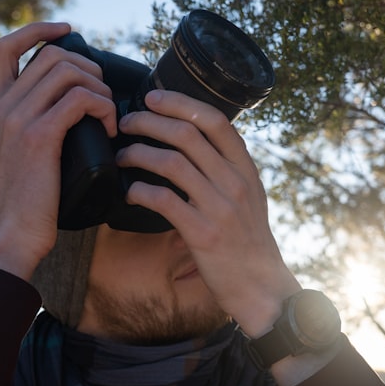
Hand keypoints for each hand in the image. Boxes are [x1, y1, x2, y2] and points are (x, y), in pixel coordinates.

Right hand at [0, 22, 116, 278]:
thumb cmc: (26, 202)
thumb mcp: (20, 154)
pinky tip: (108, 129)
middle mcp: (3, 105)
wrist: (10, 235)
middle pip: (52, 55)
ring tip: (108, 116)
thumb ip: (33, 125)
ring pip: (70, 72)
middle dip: (89, 68)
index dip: (39, 29)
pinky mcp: (39, 137)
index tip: (68, 31)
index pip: (6, 45)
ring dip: (101, 89)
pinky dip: (103, 108)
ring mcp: (18, 119)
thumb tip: (68, 107)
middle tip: (104, 96)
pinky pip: (80, 99)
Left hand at [114, 90, 300, 334]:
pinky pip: (163, 200)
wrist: (262, 287)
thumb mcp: (250, 198)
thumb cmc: (249, 243)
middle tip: (127, 122)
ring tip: (122, 156)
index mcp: (246, 170)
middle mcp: (235, 183)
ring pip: (172, 162)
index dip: (179, 102)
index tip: (153, 97)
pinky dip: (140, 191)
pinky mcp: (202, 234)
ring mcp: (220, 208)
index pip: (215, 121)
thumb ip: (227, 171)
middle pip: (187, 134)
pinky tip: (130, 192)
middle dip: (150, 121)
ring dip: (139, 153)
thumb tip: (193, 144)